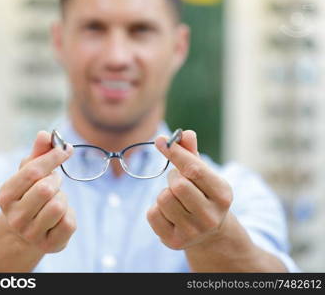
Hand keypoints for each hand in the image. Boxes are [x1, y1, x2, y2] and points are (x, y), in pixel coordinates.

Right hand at [0, 131, 76, 253]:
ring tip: (54, 200)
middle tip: (54, 181)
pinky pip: (69, 222)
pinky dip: (69, 213)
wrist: (26, 231)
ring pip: (59, 205)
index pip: (32, 171)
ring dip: (63, 197)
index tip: (66, 149)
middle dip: (56, 180)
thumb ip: (38, 152)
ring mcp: (31, 234)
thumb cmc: (30, 194)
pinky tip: (60, 215)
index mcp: (5, 195)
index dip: (53, 157)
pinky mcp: (50, 244)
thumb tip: (45, 133)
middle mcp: (15, 217)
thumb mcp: (30, 172)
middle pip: (46, 188)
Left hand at [147, 130, 232, 249]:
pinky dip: (156, 208)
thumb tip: (185, 134)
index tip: (160, 140)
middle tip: (178, 181)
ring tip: (176, 198)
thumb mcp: (202, 173)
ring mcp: (193, 232)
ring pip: (163, 198)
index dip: (175, 152)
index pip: (194, 170)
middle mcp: (211, 216)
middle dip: (173, 177)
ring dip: (165, 193)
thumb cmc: (202, 193)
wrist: (208, 232)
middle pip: (178, 185)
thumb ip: (192, 152)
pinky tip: (169, 213)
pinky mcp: (174, 242)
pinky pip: (152, 214)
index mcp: (222, 195)